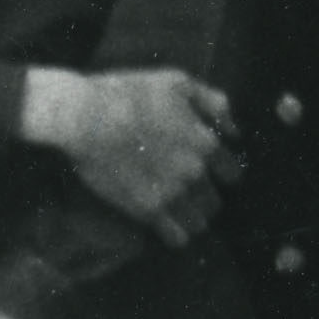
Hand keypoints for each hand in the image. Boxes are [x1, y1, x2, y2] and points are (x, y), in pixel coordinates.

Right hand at [26, 63, 239, 232]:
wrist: (84, 116)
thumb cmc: (129, 93)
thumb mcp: (178, 82)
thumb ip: (213, 103)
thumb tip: (234, 129)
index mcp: (207, 143)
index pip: (232, 172)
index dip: (221, 173)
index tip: (210, 174)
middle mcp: (196, 172)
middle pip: (215, 200)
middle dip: (205, 198)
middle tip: (190, 195)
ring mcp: (173, 193)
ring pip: (199, 221)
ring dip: (193, 219)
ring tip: (180, 215)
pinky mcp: (147, 210)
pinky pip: (176, 236)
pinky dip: (176, 235)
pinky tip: (171, 231)